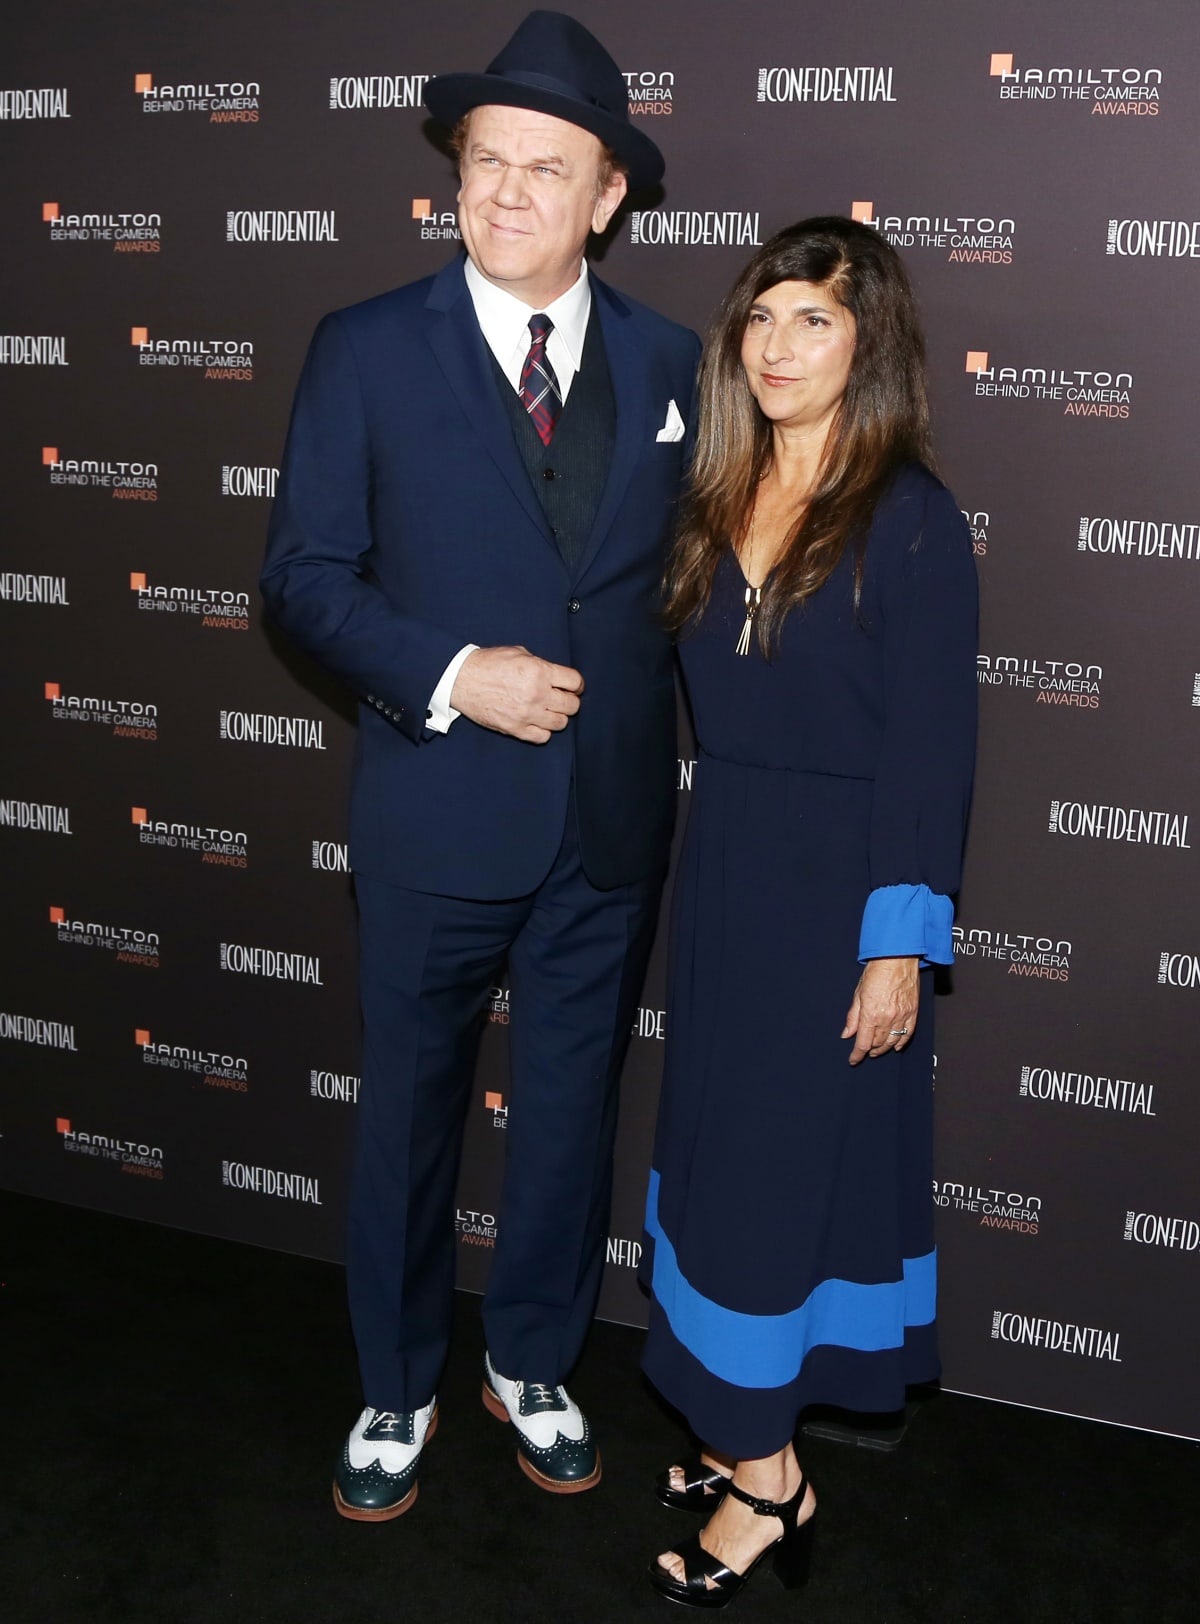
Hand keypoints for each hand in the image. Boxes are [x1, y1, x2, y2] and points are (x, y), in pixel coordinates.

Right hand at [449, 645, 583, 743]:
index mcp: (539, 671)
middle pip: (572, 705)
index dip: (576, 685)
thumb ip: (540, 665)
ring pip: (561, 723)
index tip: (573, 687)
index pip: (575, 682)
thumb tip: (554, 676)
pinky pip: (543, 737)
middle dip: (569, 701)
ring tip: (548, 711)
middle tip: (561, 699)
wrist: (461, 679)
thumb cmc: (487, 664)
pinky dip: (543, 731)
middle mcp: (537, 694)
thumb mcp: (518, 653)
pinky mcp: (516, 728)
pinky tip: (537, 722)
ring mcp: (527, 714)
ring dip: (558, 717)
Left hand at [842, 957, 918, 1065]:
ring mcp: (902, 1016)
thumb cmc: (876, 971)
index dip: (857, 1055)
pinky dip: (901, 1042)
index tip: (853, 1060)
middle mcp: (887, 1018)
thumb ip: (853, 1017)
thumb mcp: (858, 994)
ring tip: (877, 1050)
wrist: (897, 958)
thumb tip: (847, 1034)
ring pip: (892, 1041)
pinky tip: (896, 1046)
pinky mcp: (913, 1012)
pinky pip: (908, 1034)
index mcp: (870, 1014)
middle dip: (869, 1049)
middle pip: (877, 1044)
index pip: (862, 1043)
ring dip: (883, 1048)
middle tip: (864, 1050)